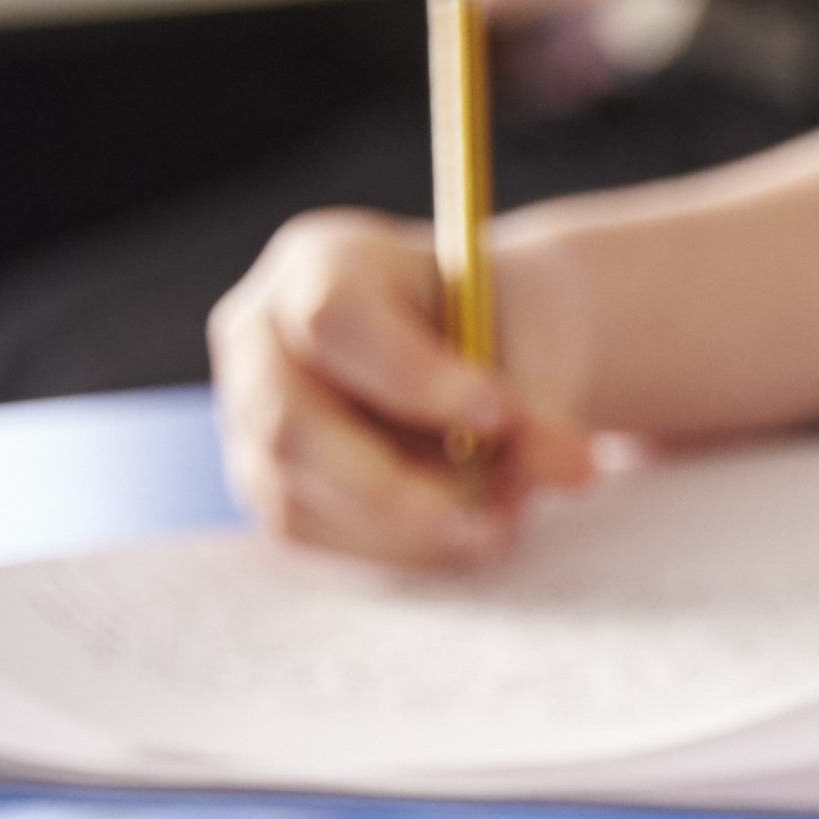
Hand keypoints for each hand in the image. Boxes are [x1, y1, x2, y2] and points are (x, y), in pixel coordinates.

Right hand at [206, 207, 597, 566]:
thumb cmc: (498, 323)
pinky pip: (324, 542)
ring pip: (302, 501)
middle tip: (497, 521)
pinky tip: (467, 531)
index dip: (412, 378)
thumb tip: (567, 466)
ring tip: (503, 519)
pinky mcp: (273, 491)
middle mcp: (260, 340)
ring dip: (413, 532)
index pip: (333, 320)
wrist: (482, 352)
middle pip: (290, 427)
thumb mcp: (534, 334)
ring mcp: (251, 422)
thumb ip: (543, 399)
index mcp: (319, 265)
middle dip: (397, 490)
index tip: (499, 415)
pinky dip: (407, 553)